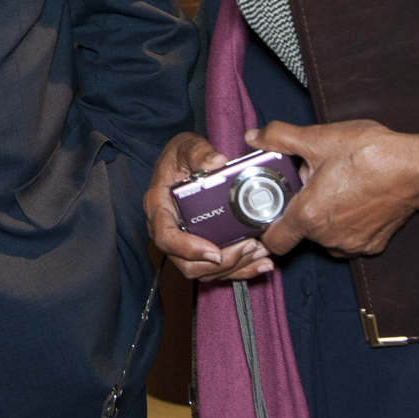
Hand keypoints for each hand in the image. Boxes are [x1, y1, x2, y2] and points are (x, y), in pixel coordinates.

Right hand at [144, 132, 275, 281]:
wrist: (182, 162)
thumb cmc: (180, 155)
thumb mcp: (186, 146)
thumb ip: (199, 152)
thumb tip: (217, 162)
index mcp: (158, 206)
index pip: (166, 237)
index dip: (189, 249)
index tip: (214, 251)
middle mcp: (166, 229)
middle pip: (186, 263)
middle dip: (220, 263)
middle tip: (248, 247)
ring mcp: (181, 242)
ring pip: (203, 271)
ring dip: (233, 268)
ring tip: (260, 253)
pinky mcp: (197, 247)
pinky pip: (214, 269)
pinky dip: (239, 270)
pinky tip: (260, 263)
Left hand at [253, 119, 418, 259]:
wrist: (416, 168)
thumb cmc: (371, 154)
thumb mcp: (317, 138)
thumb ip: (279, 138)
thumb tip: (256, 137)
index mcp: (310, 216)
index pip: (273, 241)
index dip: (264, 227)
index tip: (266, 211)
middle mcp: (329, 239)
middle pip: (300, 231)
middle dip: (301, 206)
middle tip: (311, 180)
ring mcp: (353, 245)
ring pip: (325, 235)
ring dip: (324, 214)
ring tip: (335, 185)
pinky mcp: (373, 245)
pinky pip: (348, 237)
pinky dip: (346, 221)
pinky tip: (354, 196)